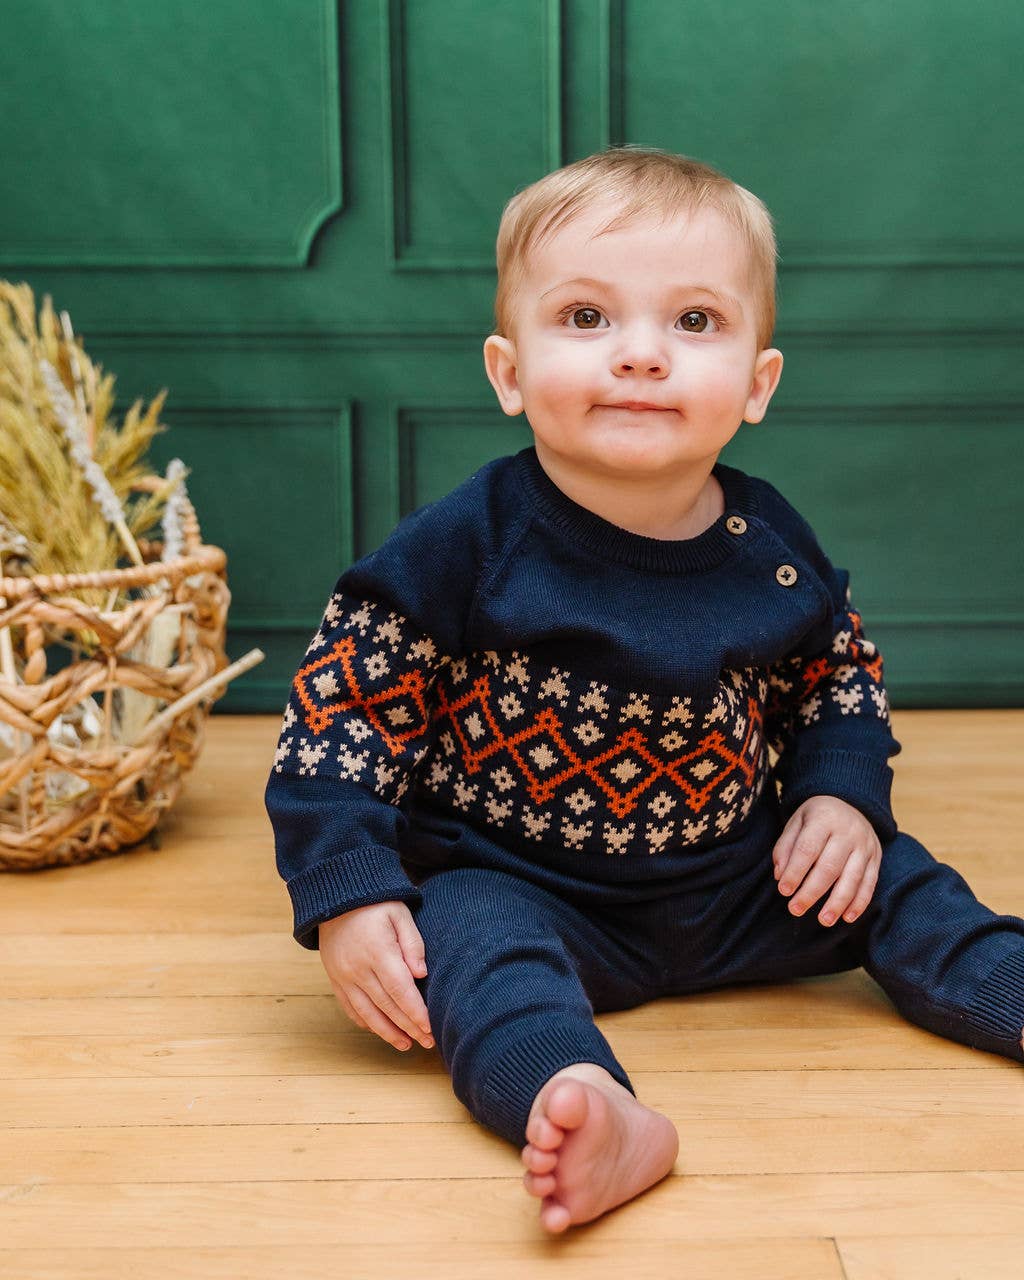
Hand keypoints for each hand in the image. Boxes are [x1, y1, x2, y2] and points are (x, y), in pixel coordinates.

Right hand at [318, 901, 433, 1051]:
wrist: (334, 898)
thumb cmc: (374, 903)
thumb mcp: (400, 913)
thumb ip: (412, 943)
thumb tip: (421, 974)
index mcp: (378, 951)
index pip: (401, 991)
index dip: (416, 1013)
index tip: (431, 1028)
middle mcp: (358, 969)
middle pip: (387, 1006)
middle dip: (409, 1028)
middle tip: (428, 1042)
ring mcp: (343, 976)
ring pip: (367, 1013)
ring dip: (388, 1033)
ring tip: (406, 1045)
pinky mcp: (335, 979)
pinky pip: (350, 1008)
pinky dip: (367, 1023)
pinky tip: (381, 1030)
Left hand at [772, 795, 880, 926]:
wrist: (850, 802)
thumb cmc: (816, 817)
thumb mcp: (796, 821)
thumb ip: (786, 846)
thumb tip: (780, 875)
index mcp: (824, 819)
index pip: (807, 849)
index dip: (795, 872)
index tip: (783, 890)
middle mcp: (848, 832)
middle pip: (829, 867)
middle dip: (812, 892)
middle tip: (795, 910)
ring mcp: (865, 845)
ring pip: (852, 878)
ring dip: (838, 903)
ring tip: (823, 920)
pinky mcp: (876, 857)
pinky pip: (870, 883)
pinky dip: (859, 902)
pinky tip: (848, 917)